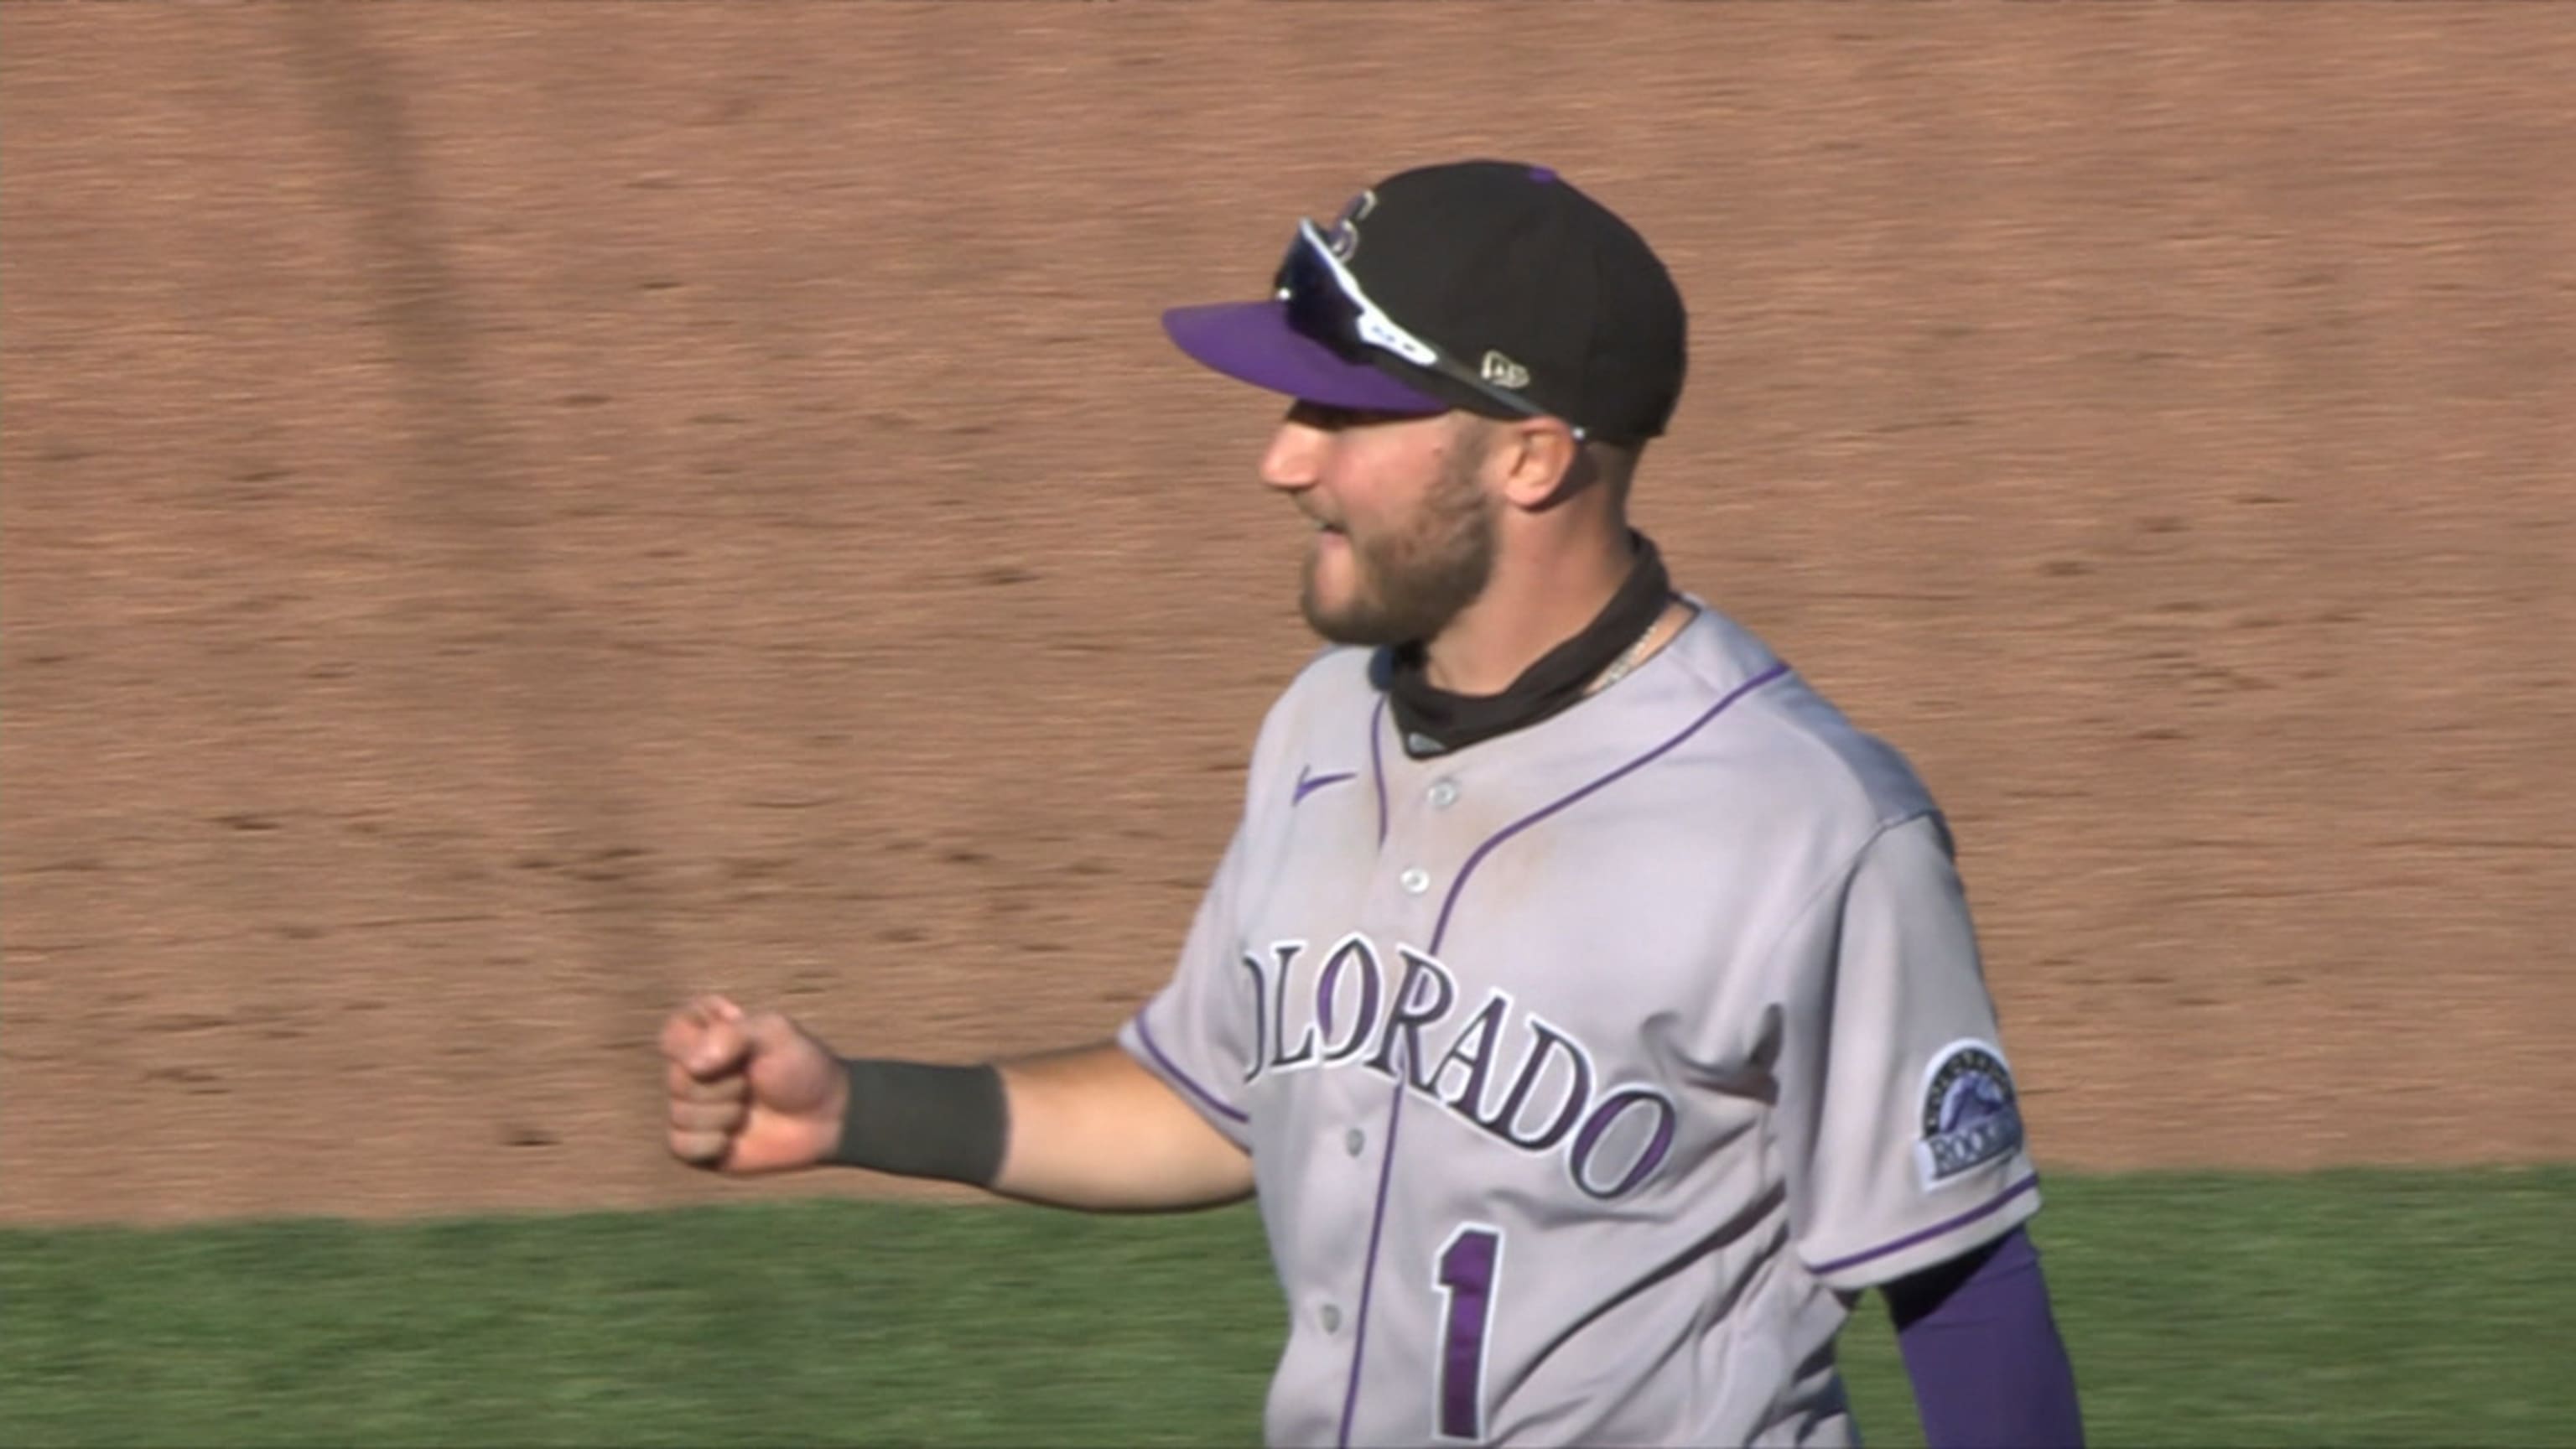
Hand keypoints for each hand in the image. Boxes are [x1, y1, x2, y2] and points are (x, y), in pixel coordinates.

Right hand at [661, 994, 847, 1173]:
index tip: (739, 1047)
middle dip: (724, 1085)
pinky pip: (679, 1146)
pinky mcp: (697, 1145)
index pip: (673, 1032)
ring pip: (680, 1113)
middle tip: (753, 1083)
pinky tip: (732, 1141)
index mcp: (707, 1037)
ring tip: (749, 1111)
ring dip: (724, 1115)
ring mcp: (693, 1109)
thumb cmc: (803, 1068)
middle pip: (678, 1079)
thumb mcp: (776, 1033)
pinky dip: (708, 1144)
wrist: (827, 1117)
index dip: (702, 1041)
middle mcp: (693, 1072)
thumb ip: (733, 1035)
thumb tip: (692, 1066)